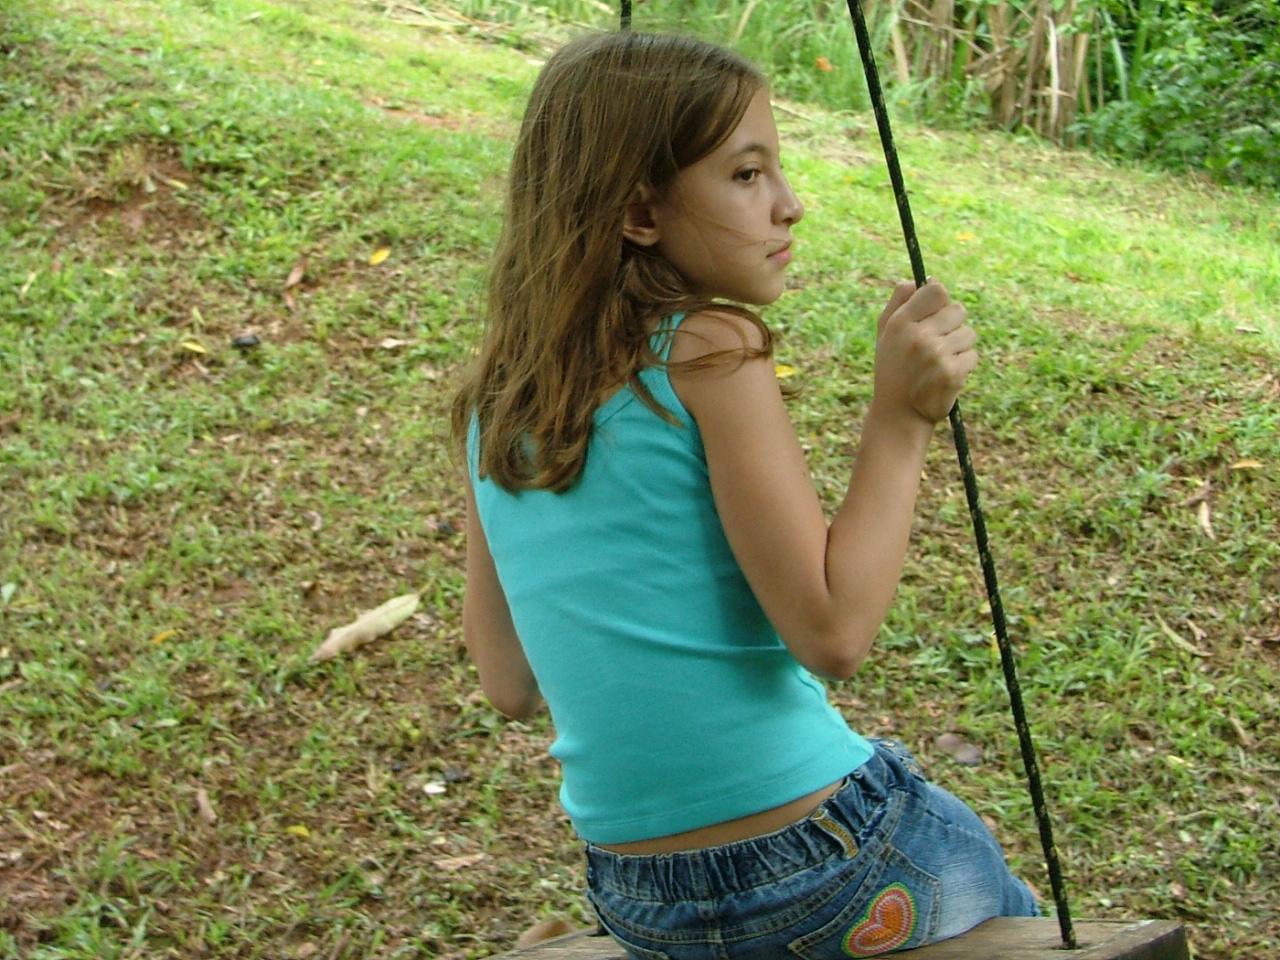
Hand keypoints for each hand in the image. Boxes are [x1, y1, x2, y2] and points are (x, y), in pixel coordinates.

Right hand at [871, 279, 977, 424]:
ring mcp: (936, 355)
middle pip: (958, 310)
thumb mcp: (885, 333)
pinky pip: (973, 356)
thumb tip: (923, 279)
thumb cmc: (893, 369)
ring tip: (939, 363)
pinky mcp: (953, 374)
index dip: (940, 301)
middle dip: (952, 325)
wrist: (898, 414)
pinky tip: (946, 376)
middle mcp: (918, 336)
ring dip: (959, 347)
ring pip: (969, 334)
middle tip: (935, 345)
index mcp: (901, 322)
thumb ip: (899, 302)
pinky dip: (964, 366)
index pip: (937, 290)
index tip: (935, 315)